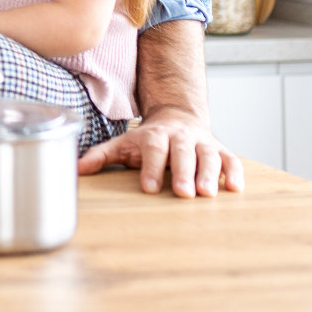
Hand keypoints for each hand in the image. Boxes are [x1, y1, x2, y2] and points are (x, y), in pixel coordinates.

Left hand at [77, 105, 244, 196]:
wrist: (177, 117)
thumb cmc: (148, 139)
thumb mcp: (123, 144)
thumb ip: (101, 156)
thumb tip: (76, 169)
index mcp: (155, 135)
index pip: (153, 149)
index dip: (151, 167)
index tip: (148, 187)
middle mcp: (180, 137)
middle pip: (182, 152)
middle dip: (182, 171)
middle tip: (182, 192)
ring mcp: (202, 142)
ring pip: (209, 155)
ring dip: (209, 174)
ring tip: (207, 194)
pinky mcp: (220, 149)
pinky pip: (231, 159)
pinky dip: (235, 172)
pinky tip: (235, 188)